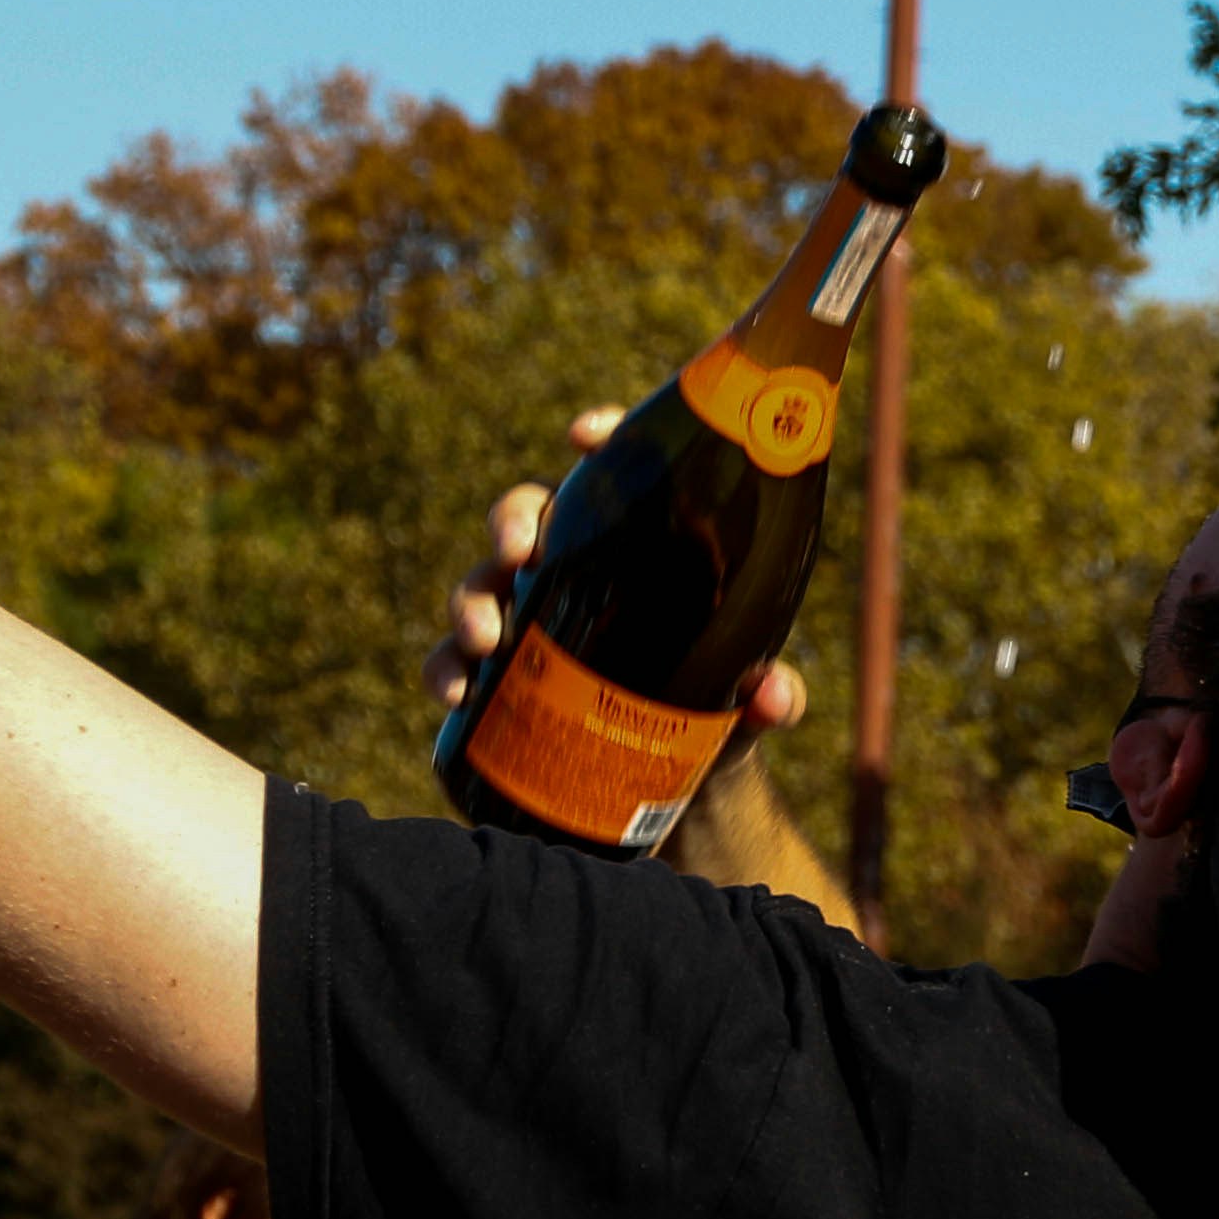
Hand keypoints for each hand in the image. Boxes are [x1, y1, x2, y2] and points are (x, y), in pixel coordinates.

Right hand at [422, 413, 814, 737]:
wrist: (675, 781)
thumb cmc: (715, 709)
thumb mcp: (746, 698)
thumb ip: (773, 695)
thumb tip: (773, 696)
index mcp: (639, 544)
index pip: (618, 472)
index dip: (602, 439)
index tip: (586, 437)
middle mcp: (577, 567)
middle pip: (531, 512)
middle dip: (514, 521)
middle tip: (520, 551)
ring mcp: (532, 618)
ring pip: (484, 582)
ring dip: (472, 600)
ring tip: (485, 638)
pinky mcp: (502, 675)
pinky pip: (455, 659)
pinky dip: (445, 669)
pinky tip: (457, 691)